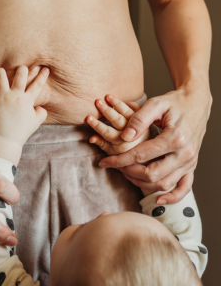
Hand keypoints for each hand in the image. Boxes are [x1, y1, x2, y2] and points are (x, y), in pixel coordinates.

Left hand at [0, 65, 49, 146]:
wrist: (6, 139)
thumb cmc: (21, 131)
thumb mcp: (36, 123)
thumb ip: (41, 114)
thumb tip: (40, 107)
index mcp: (27, 100)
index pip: (37, 85)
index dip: (42, 76)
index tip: (46, 68)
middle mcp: (15, 95)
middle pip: (20, 75)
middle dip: (22, 69)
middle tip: (21, 68)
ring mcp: (2, 97)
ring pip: (0, 77)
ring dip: (0, 73)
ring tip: (1, 72)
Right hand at [87, 97, 149, 154]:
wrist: (148, 154)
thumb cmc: (125, 153)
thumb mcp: (113, 153)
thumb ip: (103, 145)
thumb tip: (91, 138)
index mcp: (125, 146)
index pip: (108, 133)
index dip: (97, 126)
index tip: (88, 117)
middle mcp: (134, 136)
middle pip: (118, 121)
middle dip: (107, 111)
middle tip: (97, 101)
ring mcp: (142, 127)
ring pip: (128, 113)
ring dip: (117, 103)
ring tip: (107, 96)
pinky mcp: (147, 121)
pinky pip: (137, 109)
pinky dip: (128, 104)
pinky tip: (118, 100)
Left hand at [97, 87, 211, 204]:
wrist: (196, 103)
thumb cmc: (174, 102)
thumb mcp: (156, 104)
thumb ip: (139, 119)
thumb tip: (124, 137)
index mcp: (175, 138)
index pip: (141, 155)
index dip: (120, 160)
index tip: (104, 161)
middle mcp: (185, 153)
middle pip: (152, 174)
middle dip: (128, 172)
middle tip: (114, 165)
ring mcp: (190, 162)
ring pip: (164, 183)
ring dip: (142, 183)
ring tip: (125, 173)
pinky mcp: (192, 166)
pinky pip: (184, 188)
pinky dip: (172, 197)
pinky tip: (157, 199)